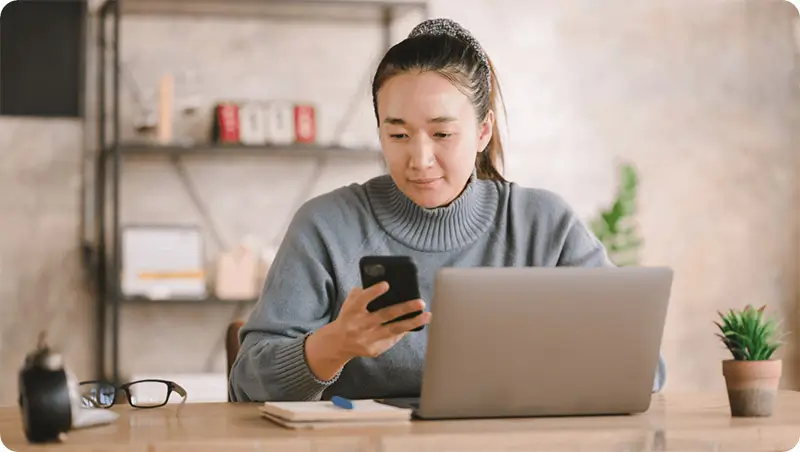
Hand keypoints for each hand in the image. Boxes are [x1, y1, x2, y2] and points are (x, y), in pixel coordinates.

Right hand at [304, 282, 430, 380]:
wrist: (337, 344)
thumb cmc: (348, 318)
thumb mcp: (349, 303)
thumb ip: (361, 293)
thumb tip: (379, 281)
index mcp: (352, 312)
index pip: (362, 300)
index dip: (373, 292)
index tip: (386, 284)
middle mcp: (360, 326)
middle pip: (384, 315)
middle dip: (404, 309)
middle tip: (420, 302)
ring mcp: (368, 339)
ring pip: (393, 330)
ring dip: (412, 323)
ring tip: (426, 316)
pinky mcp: (374, 349)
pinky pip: (392, 339)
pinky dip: (404, 331)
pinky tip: (415, 324)